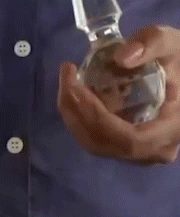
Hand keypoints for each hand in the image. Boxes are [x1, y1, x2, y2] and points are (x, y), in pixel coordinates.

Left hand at [58, 26, 179, 164]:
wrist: (179, 79)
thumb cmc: (177, 63)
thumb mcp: (172, 44)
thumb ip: (153, 43)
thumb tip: (122, 58)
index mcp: (169, 132)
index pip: (127, 138)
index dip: (96, 116)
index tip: (76, 86)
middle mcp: (151, 152)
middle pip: (102, 143)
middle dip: (76, 112)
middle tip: (66, 78)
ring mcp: (136, 154)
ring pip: (93, 144)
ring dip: (73, 115)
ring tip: (68, 82)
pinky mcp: (122, 147)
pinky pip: (94, 139)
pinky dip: (79, 118)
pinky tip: (75, 93)